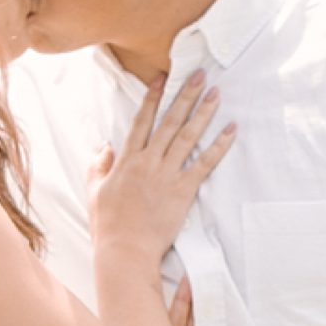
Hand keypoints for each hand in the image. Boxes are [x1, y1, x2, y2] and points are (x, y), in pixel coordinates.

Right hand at [89, 71, 235, 263]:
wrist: (124, 250)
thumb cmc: (108, 225)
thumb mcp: (94, 192)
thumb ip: (98, 166)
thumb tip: (104, 147)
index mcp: (127, 161)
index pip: (142, 122)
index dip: (153, 98)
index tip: (163, 79)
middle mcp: (148, 162)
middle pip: (170, 121)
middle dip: (185, 95)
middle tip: (200, 75)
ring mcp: (166, 175)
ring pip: (188, 136)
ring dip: (204, 112)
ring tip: (216, 94)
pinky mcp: (183, 190)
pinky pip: (204, 163)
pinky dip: (219, 146)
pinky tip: (230, 130)